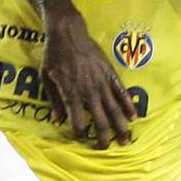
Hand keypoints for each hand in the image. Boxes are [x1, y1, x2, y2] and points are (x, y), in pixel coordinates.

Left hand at [41, 11, 136, 147]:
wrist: (68, 32)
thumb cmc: (54, 55)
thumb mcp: (46, 78)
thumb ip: (53, 100)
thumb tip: (56, 120)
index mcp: (71, 94)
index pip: (77, 123)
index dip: (80, 134)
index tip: (82, 138)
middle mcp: (88, 91)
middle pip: (99, 121)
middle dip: (103, 137)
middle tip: (106, 147)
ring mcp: (101, 82)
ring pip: (114, 109)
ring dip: (120, 127)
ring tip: (126, 140)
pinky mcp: (110, 73)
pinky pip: (122, 92)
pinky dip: (128, 105)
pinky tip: (134, 116)